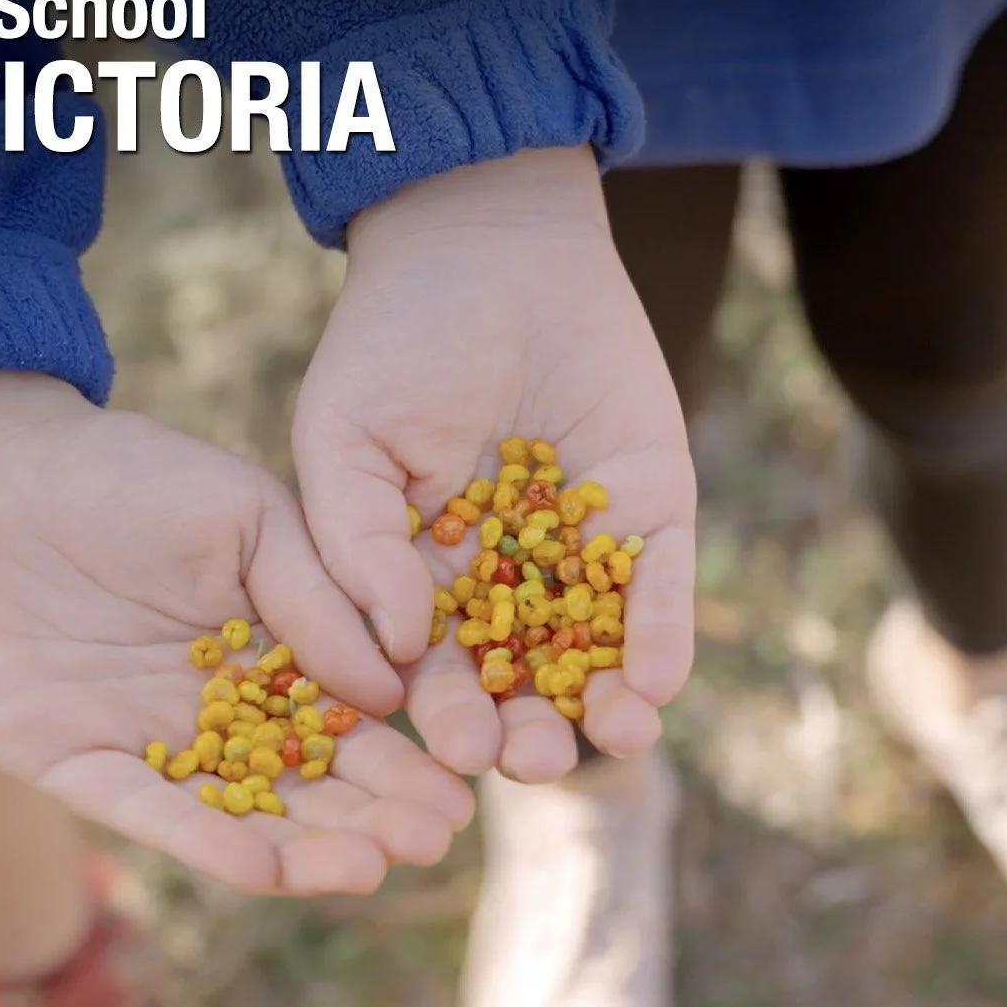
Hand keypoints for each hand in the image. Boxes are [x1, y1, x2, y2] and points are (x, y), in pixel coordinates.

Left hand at [0, 372, 473, 895]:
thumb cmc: (125, 476)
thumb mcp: (246, 516)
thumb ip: (317, 596)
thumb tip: (389, 687)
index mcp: (266, 653)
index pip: (349, 722)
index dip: (403, 759)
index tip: (462, 789)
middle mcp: (215, 711)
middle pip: (306, 781)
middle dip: (371, 816)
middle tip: (432, 841)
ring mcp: (147, 742)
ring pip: (239, 813)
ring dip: (304, 848)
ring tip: (369, 866)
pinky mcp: (76, 763)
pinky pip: (147, 812)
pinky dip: (204, 840)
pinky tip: (264, 866)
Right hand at [292, 146, 696, 784]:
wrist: (486, 246)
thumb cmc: (392, 343)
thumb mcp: (344, 441)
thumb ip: (358, 546)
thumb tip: (394, 651)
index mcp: (422, 583)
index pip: (434, 673)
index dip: (445, 715)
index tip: (454, 754)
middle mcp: (505, 583)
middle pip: (520, 681)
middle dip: (528, 727)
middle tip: (533, 760)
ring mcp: (582, 550)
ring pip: (599, 651)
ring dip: (607, 702)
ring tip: (616, 734)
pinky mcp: (650, 510)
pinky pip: (659, 585)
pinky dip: (663, 631)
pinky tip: (659, 677)